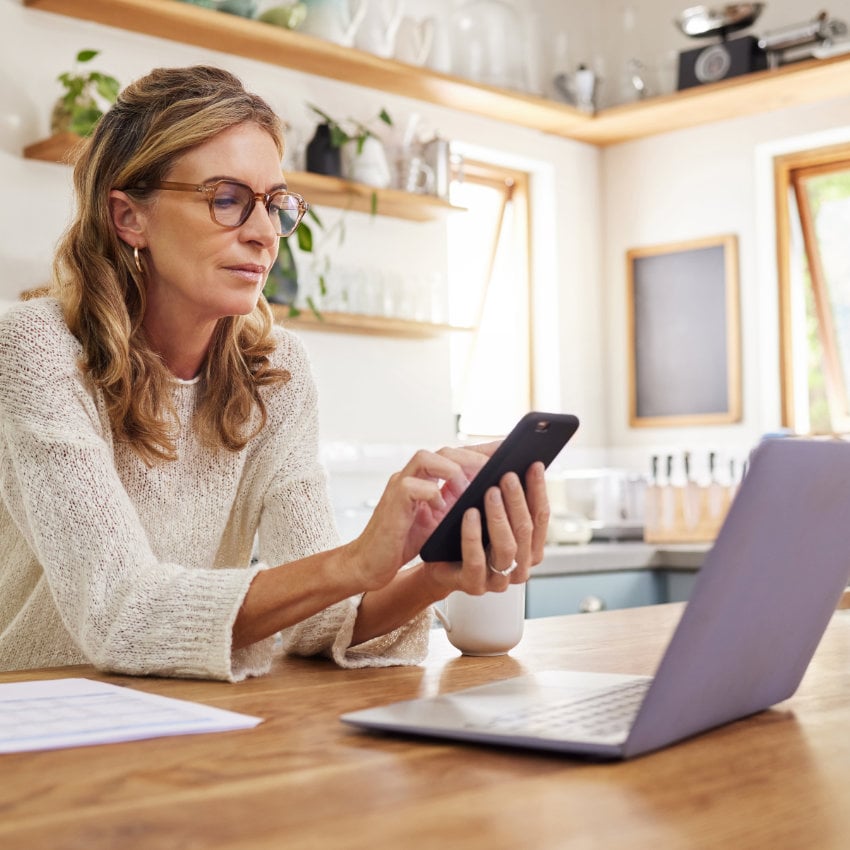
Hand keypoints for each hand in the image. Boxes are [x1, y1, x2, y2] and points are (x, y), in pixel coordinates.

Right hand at [344, 443, 497, 589]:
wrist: (371, 563)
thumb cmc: (405, 541)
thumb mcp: (439, 520)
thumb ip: (457, 503)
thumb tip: (492, 495)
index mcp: (426, 478)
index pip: (457, 455)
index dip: (482, 450)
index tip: (509, 450)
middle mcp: (412, 475)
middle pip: (444, 450)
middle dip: (472, 457)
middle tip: (494, 469)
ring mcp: (400, 485)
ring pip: (426, 458)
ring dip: (452, 471)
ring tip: (470, 488)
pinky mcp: (392, 502)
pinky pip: (412, 487)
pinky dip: (431, 495)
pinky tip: (443, 509)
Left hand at [425, 460, 549, 596]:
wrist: (434, 562)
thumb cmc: (463, 532)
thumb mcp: (486, 510)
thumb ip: (504, 490)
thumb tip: (511, 453)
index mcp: (529, 549)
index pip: (541, 517)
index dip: (539, 490)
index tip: (534, 465)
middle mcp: (519, 567)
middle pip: (525, 531)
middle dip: (517, 500)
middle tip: (507, 475)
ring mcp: (498, 580)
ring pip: (507, 548)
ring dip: (499, 517)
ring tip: (490, 491)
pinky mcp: (473, 585)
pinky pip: (476, 560)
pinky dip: (473, 535)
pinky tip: (469, 514)